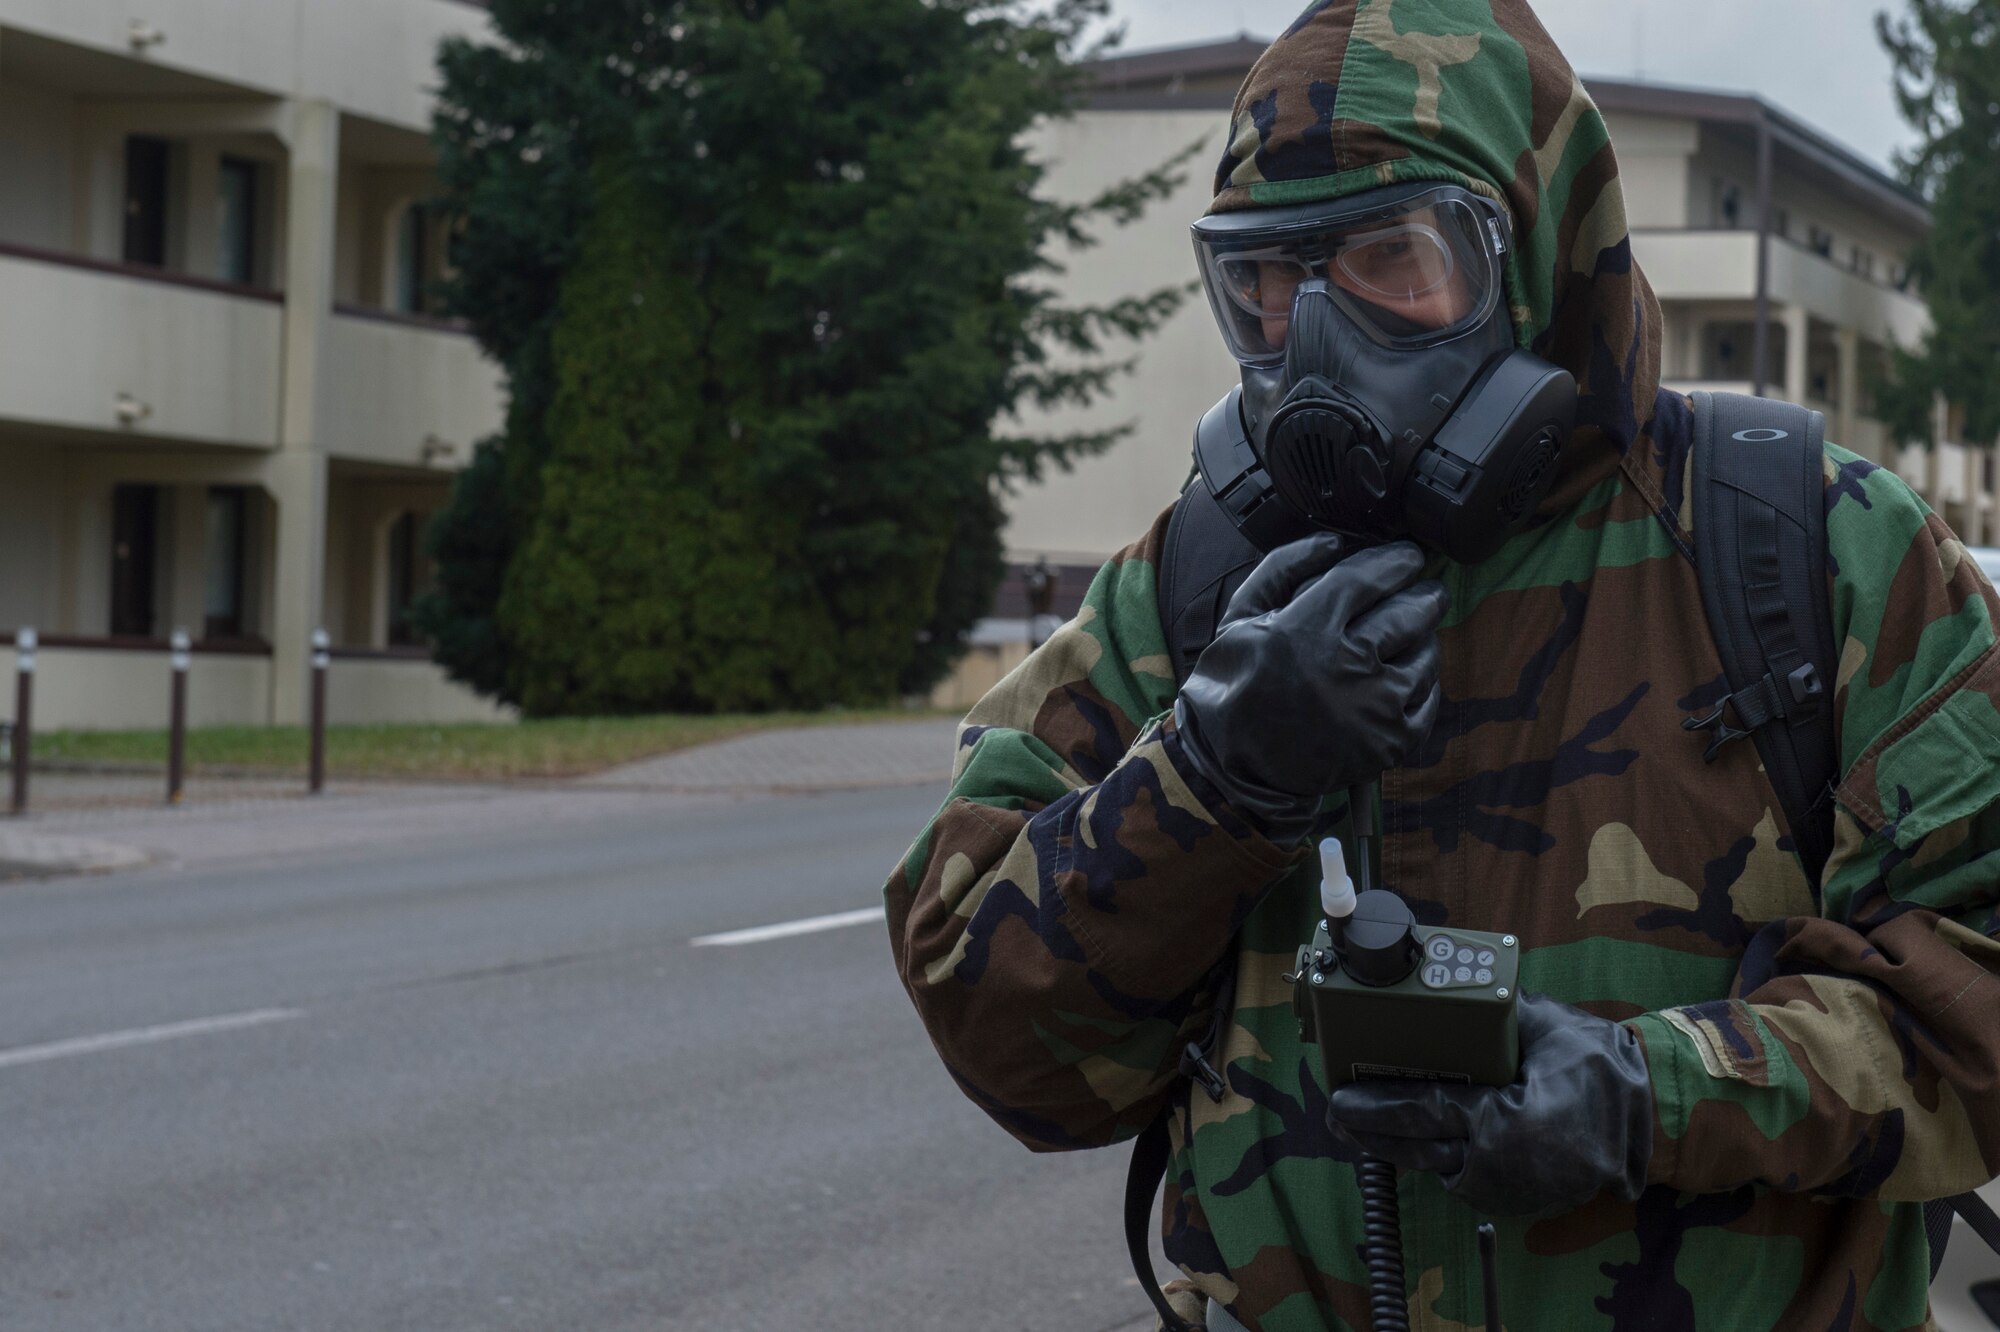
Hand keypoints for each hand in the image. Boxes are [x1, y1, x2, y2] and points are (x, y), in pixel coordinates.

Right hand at [1172, 535, 1445, 843]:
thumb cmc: (1236, 682)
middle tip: (1426, 591)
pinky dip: (1424, 680)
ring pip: (1425, 654)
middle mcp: (1346, 667)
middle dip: (1424, 595)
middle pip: (1409, 613)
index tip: (1409, 556)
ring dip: (1424, 637)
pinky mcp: (1391, 742)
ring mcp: (1374, 708)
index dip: (1396, 561)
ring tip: (1412, 634)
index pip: (1369, 578)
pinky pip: (1428, 698)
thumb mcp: (1241, 615)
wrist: (1232, 763)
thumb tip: (1332, 541)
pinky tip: (1406, 674)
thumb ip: (1283, 568)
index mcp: (1306, 631)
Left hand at [1323, 993, 1653, 1217]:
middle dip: (1370, 1131)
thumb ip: (1492, 1010)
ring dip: (1396, 1148)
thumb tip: (1444, 987)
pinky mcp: (1515, 1199)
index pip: (1424, 1111)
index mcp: (1505, 1120)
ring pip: (1435, 1167)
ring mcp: (1509, 1189)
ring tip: (1360, 1126)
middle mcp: (1501, 1163)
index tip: (1338, 1097)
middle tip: (1336, 1114)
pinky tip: (1408, 1142)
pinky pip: (1461, 1176)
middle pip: (1417, 1148)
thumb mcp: (1544, 1025)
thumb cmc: (1597, 1066)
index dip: (1376, 1105)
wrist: (1649, 1117)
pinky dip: (1434, 1158)